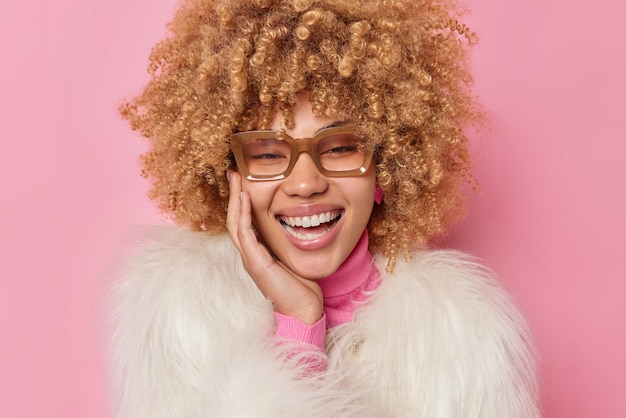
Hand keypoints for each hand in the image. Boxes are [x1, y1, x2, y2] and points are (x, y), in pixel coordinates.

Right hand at [226, 171, 323, 324]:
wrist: (302, 311)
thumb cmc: (301, 288)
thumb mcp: (293, 259)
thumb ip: (288, 244)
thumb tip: (298, 226)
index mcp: (257, 253)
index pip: (243, 222)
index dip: (241, 201)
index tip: (243, 181)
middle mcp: (250, 254)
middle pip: (235, 219)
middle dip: (235, 194)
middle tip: (234, 173)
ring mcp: (251, 259)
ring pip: (236, 223)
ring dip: (236, 199)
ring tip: (236, 179)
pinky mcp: (256, 263)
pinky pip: (245, 234)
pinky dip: (244, 215)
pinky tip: (246, 198)